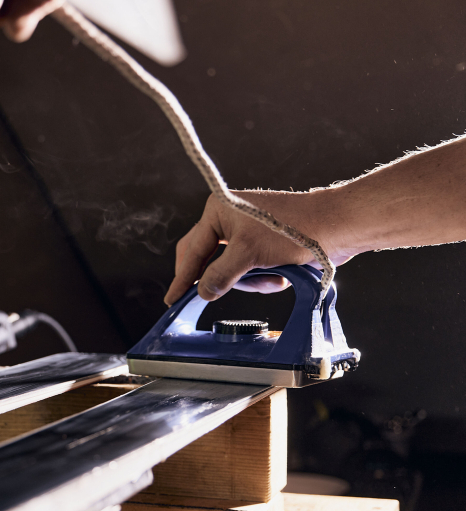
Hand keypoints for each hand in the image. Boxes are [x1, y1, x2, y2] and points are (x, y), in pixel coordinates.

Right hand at [164, 190, 353, 304]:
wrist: (337, 227)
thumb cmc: (294, 229)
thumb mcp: (250, 255)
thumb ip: (220, 275)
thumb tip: (203, 291)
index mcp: (218, 211)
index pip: (192, 250)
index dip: (183, 277)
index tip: (172, 299)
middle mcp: (228, 219)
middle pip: (209, 261)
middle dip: (223, 278)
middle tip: (217, 294)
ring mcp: (246, 232)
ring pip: (232, 270)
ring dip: (251, 280)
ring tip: (270, 276)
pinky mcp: (263, 245)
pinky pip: (251, 270)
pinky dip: (264, 278)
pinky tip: (280, 274)